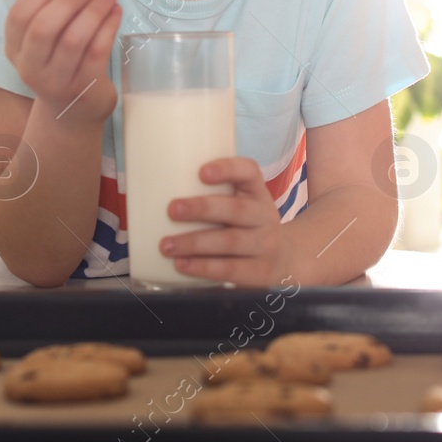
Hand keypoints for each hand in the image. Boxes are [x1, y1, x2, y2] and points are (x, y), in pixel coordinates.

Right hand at [4, 0, 122, 124]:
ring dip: (93, 11)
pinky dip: (108, 26)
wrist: (73, 110)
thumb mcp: (44, 44)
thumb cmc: (60, 64)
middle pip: (43, 28)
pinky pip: (97, 51)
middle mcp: (30, 67)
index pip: (18, 16)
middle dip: (68, 1)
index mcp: (15, 50)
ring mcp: (56, 81)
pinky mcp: (83, 87)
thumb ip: (50, 13)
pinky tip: (116, 12)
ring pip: (73, 39)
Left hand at [159, 157, 288, 284]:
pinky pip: (232, 270)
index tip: (201, 172)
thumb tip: (155, 189)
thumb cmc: (248, 225)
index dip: (227, 169)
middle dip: (202, 208)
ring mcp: (265, 245)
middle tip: (172, 209)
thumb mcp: (242, 203)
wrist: (287, 258)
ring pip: (231, 241)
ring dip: (195, 243)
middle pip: (237, 209)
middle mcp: (265, 216)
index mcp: (257, 192)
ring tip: (166, 245)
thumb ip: (211, 195)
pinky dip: (205, 268)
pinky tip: (183, 265)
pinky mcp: (260, 272)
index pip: (249, 171)